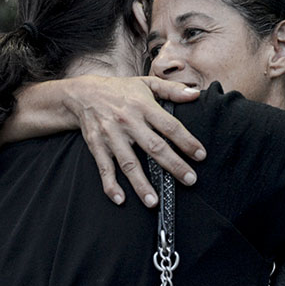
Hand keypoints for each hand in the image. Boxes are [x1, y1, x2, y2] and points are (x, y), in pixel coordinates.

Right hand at [17, 75, 205, 206]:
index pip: (169, 126)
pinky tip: (120, 199)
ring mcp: (112, 136)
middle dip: (173, 165)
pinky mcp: (97, 146)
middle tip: (190, 180)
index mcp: (143, 106)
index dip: (186, 141)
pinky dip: (111, 184)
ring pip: (129, 163)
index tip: (201, 155)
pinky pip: (104, 168)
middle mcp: (128, 122)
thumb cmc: (120, 90)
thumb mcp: (146, 84)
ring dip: (141, 183)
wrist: (83, 93)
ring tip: (153, 202)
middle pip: (154, 147)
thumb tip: (195, 94)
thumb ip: (172, 90)